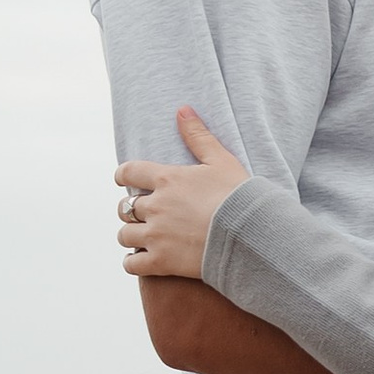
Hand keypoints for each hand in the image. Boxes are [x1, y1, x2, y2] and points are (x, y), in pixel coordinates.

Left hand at [117, 105, 248, 279]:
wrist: (251, 235)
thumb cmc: (239, 196)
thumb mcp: (221, 160)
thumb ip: (199, 136)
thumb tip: (182, 109)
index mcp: (166, 179)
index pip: (128, 172)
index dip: (123, 175)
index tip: (124, 179)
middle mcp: (155, 206)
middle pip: (124, 208)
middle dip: (131, 210)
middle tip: (143, 214)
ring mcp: (156, 235)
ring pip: (125, 235)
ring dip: (131, 235)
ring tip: (143, 238)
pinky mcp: (161, 262)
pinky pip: (132, 264)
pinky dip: (133, 263)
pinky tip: (142, 261)